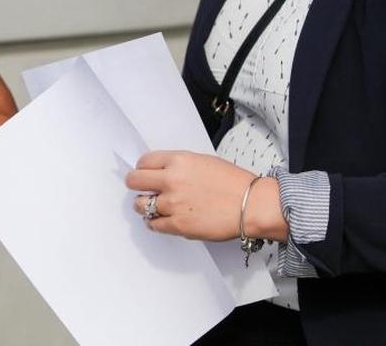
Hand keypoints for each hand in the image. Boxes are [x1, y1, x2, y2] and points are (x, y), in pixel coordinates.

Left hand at [125, 150, 277, 241]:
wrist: (251, 204)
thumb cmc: (232, 182)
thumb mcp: (203, 161)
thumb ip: (179, 166)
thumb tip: (162, 172)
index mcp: (179, 160)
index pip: (144, 162)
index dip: (142, 169)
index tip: (145, 174)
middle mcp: (171, 180)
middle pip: (134, 181)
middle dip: (136, 185)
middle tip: (143, 190)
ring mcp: (173, 204)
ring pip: (140, 205)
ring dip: (145, 206)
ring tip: (154, 207)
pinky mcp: (178, 225)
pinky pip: (153, 224)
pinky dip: (154, 223)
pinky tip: (162, 220)